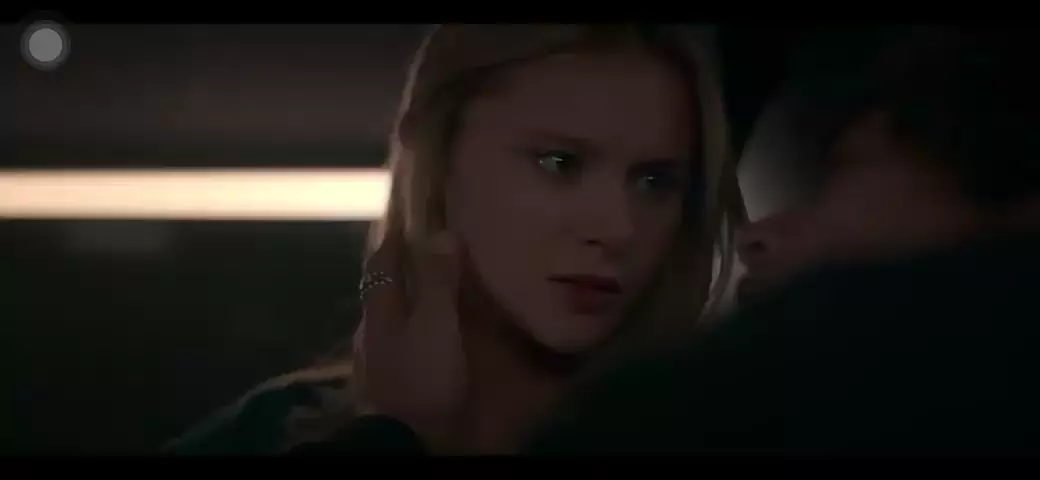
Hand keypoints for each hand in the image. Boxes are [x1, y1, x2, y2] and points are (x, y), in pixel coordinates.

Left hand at [351, 228, 467, 451]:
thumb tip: (441, 232)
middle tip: (426, 254)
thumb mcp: (437, 324)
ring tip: (432, 297)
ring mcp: (372, 359)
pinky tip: (424, 342)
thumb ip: (438, 280)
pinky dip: (409, 333)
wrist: (403, 441)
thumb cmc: (421, 377)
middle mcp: (369, 328)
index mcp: (380, 308)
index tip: (409, 219)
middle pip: (380, 289)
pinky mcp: (382, 384)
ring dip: (404, 303)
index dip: (394, 238)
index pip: (381, 262)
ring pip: (386, 319)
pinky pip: (395, 346)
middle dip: (399, 270)